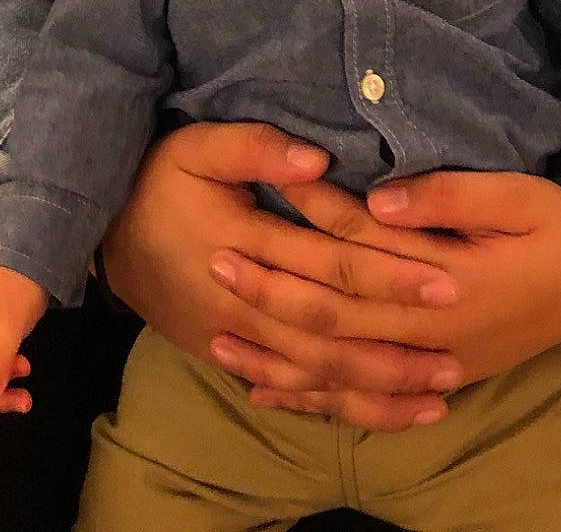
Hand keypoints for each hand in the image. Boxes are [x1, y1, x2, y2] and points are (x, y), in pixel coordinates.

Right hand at [100, 123, 469, 430]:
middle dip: (397, 345)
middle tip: (459, 351)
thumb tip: (318, 160)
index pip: (329, 263)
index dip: (388, 274)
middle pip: (331, 331)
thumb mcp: (196, 147)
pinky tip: (386, 413)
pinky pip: (291, 391)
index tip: (446, 280)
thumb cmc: (158, 180)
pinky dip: (340, 407)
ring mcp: (235, 339)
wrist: (100, 233)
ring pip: (315, 374)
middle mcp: (242, 301)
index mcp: (242, 241)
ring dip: (379, 387)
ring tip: (440, 391)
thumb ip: (255, 148)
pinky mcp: (230, 358)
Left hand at [213, 169, 560, 425]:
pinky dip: (312, 396)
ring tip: (218, 331)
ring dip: (277, 350)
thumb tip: (376, 195)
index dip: (311, 218)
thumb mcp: (516, 195)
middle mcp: (434, 333)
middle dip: (272, 287)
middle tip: (214, 258)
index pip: (363, 248)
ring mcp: (434, 364)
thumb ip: (447, 196)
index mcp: (452, 279)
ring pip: (340, 366)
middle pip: (337, 314)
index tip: (262, 190)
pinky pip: (363, 399)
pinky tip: (268, 389)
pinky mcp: (436, 378)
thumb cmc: (560, 224)